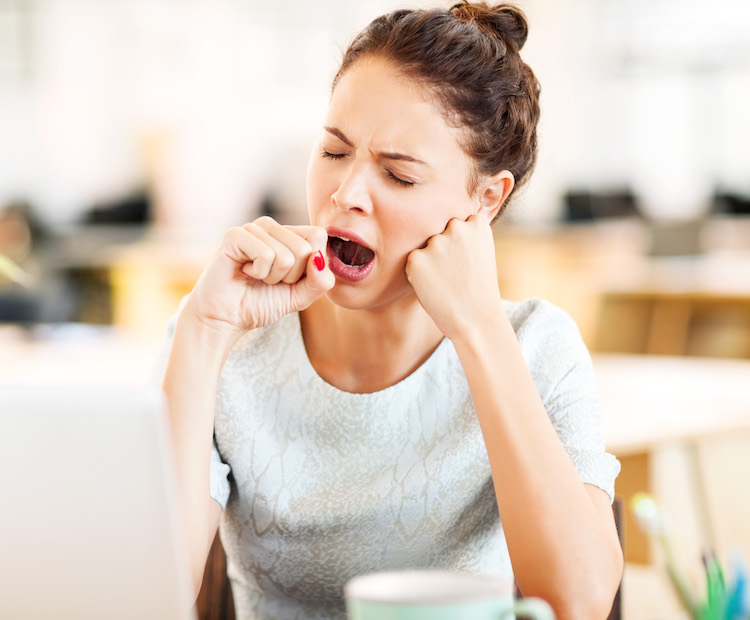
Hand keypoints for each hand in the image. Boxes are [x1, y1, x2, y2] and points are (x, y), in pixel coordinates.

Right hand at [185, 216, 334, 339]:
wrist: (226, 318)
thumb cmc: (261, 303)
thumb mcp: (300, 296)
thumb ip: (320, 281)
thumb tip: (319, 259)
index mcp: (289, 235)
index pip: (318, 236)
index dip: (309, 267)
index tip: (289, 279)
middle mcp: (272, 227)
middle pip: (305, 248)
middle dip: (291, 276)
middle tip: (268, 280)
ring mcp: (253, 228)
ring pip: (287, 254)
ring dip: (273, 277)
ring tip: (255, 277)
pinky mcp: (235, 235)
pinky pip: (266, 254)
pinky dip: (259, 273)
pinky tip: (244, 272)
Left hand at [405, 213, 502, 339]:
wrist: (476, 319)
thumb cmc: (478, 290)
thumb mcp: (481, 254)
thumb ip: (465, 236)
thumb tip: (437, 230)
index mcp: (476, 224)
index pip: (458, 223)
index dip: (459, 244)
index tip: (466, 261)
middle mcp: (456, 227)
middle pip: (439, 232)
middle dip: (442, 249)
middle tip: (454, 275)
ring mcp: (436, 242)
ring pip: (425, 247)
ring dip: (429, 261)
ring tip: (446, 282)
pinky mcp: (417, 258)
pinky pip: (413, 262)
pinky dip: (418, 274)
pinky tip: (435, 287)